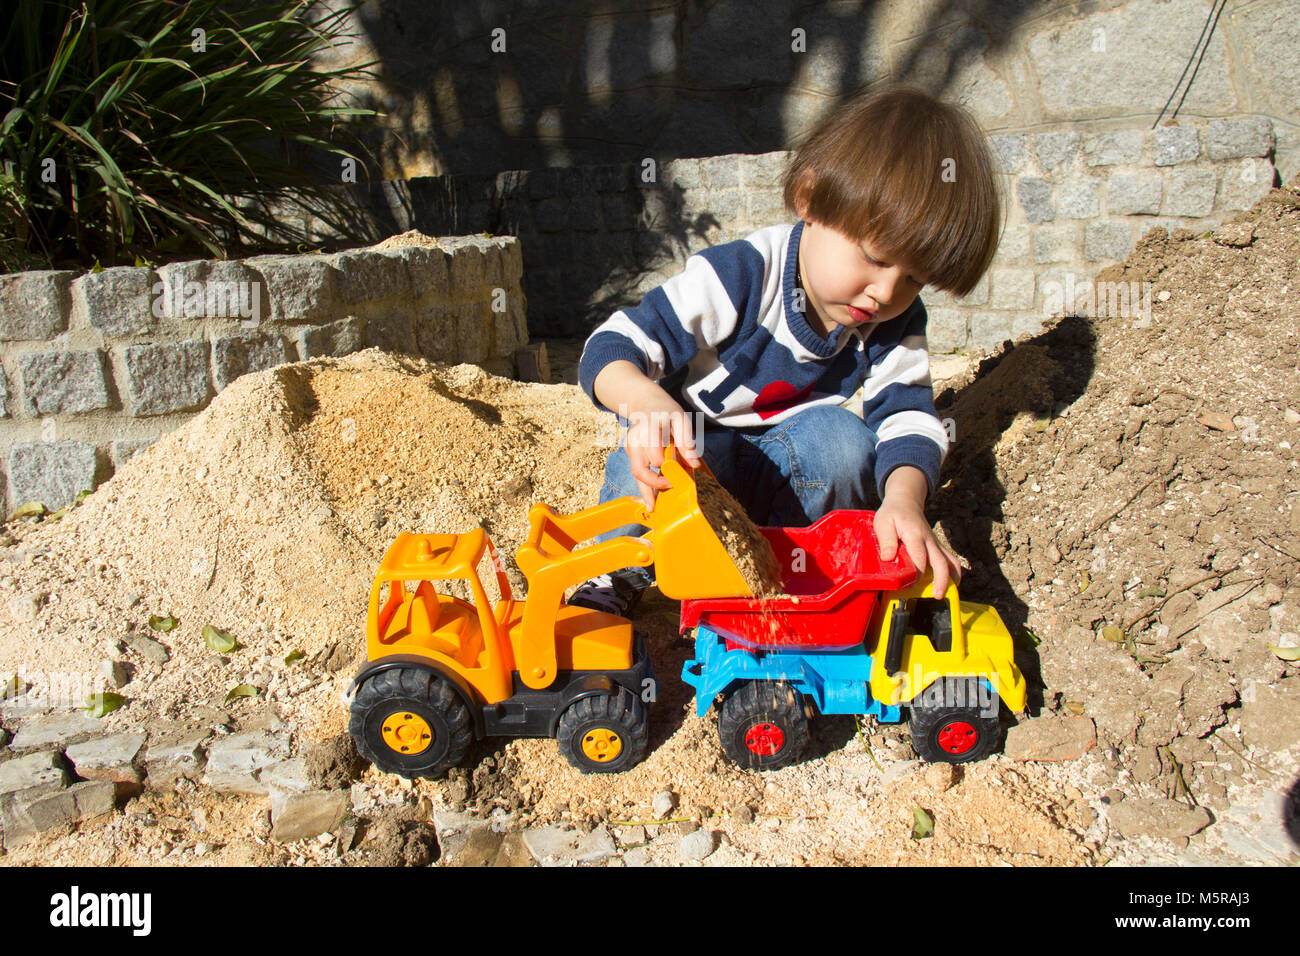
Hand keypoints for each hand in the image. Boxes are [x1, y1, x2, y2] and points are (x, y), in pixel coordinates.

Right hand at [622, 390, 702, 510]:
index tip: (678, 475)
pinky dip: (644, 484)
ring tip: (653, 507)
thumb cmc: (667, 411)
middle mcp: (635, 438)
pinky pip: (636, 471)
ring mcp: (630, 446)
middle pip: (640, 469)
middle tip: (668, 493)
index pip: (655, 456)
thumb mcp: (681, 420)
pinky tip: (650, 498)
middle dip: (654, 485)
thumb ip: (687, 441)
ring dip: (645, 490)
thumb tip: (695, 464)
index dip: (667, 469)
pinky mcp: (629, 452)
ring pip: (636, 473)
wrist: (646, 402)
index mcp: (649, 428)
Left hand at [875, 468, 961, 595]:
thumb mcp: (883, 523)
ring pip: (951, 561)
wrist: (906, 502)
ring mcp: (935, 544)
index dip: (917, 572)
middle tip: (938, 595)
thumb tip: (888, 558)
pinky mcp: (938, 547)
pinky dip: (953, 573)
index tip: (910, 585)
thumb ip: (886, 540)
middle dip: (942, 580)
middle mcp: (929, 540)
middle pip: (941, 561)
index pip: (920, 557)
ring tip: (946, 594)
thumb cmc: (893, 514)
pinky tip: (950, 585)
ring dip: (952, 578)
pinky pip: (951, 560)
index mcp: (915, 535)